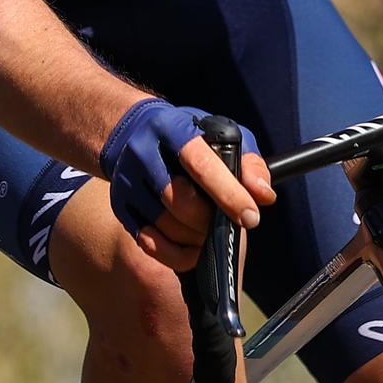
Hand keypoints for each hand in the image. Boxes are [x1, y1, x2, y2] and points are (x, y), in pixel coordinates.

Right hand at [98, 99, 276, 271]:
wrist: (130, 130)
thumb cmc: (187, 135)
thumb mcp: (222, 135)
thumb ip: (248, 163)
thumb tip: (264, 196)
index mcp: (174, 129)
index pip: (202, 165)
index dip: (229, 194)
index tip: (251, 218)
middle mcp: (145, 153)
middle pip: (182, 202)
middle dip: (209, 222)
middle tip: (224, 222)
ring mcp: (127, 180)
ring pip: (165, 225)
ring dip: (194, 239)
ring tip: (206, 232)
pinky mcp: (119, 204)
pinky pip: (148, 242)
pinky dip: (173, 253)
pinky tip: (188, 246)